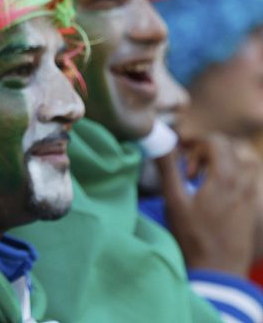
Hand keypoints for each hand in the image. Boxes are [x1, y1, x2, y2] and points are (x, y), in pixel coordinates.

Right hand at [156, 133, 259, 275]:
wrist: (218, 270)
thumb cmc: (193, 236)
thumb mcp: (174, 201)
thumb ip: (168, 168)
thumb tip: (160, 143)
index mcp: (224, 177)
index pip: (215, 142)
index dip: (195, 141)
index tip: (179, 150)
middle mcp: (243, 183)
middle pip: (230, 149)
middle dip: (206, 151)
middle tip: (188, 168)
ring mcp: (251, 196)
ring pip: (243, 162)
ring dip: (222, 161)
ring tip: (202, 177)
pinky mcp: (252, 207)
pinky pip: (248, 179)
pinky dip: (231, 175)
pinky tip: (214, 192)